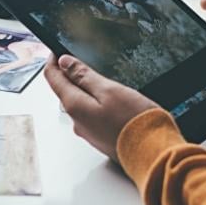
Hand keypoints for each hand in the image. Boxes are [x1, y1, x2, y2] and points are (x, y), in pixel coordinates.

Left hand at [44, 54, 158, 160]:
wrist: (153, 154)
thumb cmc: (135, 122)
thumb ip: (84, 76)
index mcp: (75, 106)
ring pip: (80, 104)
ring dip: (85, 90)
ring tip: (100, 79)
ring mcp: (89, 132)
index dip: (54, 61)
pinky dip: (97, 104)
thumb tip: (64, 62)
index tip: (58, 50)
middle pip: (65, 91)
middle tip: (80, 60)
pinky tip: (113, 101)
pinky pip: (93, 116)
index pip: (52, 78)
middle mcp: (77, 121)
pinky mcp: (101, 138)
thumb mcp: (109, 90)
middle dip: (70, 75)